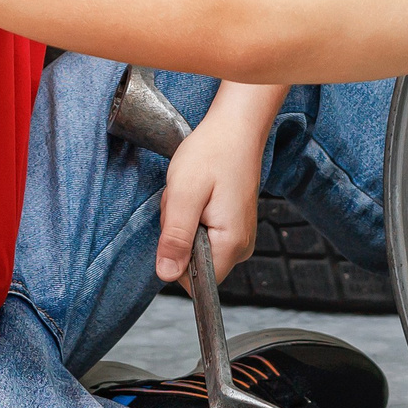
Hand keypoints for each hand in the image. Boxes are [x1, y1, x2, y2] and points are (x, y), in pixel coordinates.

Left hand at [154, 111, 261, 283]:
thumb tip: (166, 275)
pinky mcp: (234, 226)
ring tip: (192, 192)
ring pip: (195, 246)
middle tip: (184, 199)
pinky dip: (192, 215)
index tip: (182, 218)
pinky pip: (203, 233)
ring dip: (183, 221)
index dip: (176, 252)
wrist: (236, 127)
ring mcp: (239, 237)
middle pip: (193, 262)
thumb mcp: (184, 194)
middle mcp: (241, 247)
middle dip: (178, 233)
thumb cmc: (212, 153)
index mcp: (231, 244)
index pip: (193, 280)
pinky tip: (199, 193)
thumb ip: (176, 239)